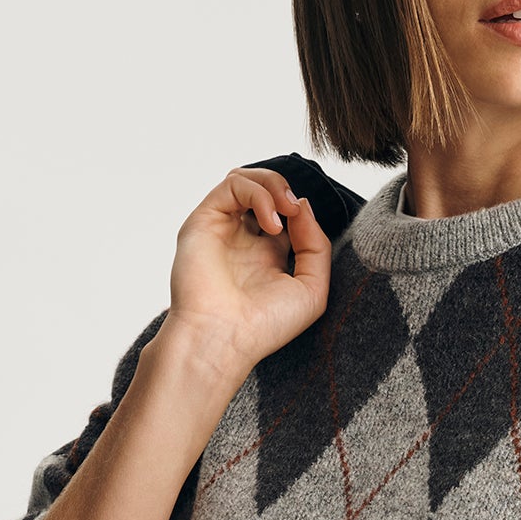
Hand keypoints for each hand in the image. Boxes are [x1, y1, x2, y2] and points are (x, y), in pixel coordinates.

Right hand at [162, 164, 334, 384]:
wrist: (224, 339)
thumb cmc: (264, 326)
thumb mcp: (312, 289)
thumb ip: (316, 244)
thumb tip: (302, 205)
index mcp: (266, 256)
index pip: (284, 214)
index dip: (300, 211)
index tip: (307, 225)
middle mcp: (242, 239)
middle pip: (263, 191)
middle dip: (285, 191)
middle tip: (296, 210)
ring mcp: (222, 228)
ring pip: (245, 180)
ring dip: (272, 186)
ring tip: (286, 211)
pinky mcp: (204, 221)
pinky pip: (232, 184)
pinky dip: (258, 193)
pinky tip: (271, 223)